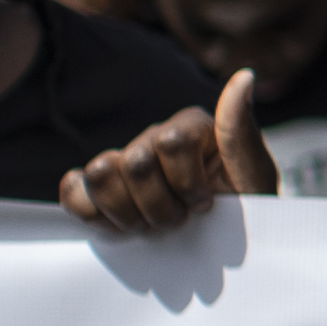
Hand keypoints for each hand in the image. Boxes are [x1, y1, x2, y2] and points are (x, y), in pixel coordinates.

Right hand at [60, 69, 277, 235]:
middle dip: (161, 206)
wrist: (224, 249)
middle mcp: (154, 137)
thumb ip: (240, 131)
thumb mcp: (254, 176)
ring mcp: (124, 162)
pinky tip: (119, 223)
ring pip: (100, 174)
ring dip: (130, 213)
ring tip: (154, 223)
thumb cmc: (245, 212)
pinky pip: (73, 191)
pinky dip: (90, 212)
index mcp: (190, 125)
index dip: (188, 185)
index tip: (207, 203)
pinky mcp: (100, 189)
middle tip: (181, 218)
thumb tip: (244, 76)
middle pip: (135, 163)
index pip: (171, 143)